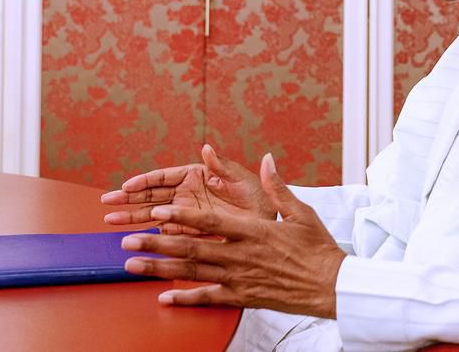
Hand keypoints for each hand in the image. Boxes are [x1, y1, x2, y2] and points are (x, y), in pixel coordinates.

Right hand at [101, 144, 275, 234]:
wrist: (267, 224)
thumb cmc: (258, 197)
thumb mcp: (243, 180)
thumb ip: (222, 167)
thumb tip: (207, 148)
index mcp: (196, 174)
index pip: (164, 176)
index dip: (144, 181)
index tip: (125, 187)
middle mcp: (187, 192)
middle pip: (152, 194)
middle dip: (129, 199)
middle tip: (106, 203)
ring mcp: (185, 211)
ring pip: (153, 213)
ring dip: (132, 216)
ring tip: (109, 220)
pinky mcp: (188, 229)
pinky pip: (164, 230)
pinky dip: (148, 233)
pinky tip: (132, 237)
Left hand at [121, 153, 346, 318]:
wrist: (332, 286)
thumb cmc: (318, 248)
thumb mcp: (301, 212)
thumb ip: (278, 186)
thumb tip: (267, 159)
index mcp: (254, 230)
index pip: (209, 221)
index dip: (180, 215)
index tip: (156, 210)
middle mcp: (241, 255)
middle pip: (191, 248)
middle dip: (156, 242)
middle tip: (126, 238)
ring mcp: (240, 278)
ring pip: (192, 273)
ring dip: (159, 269)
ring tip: (131, 264)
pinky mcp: (243, 297)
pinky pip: (208, 299)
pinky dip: (185, 299)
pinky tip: (164, 299)